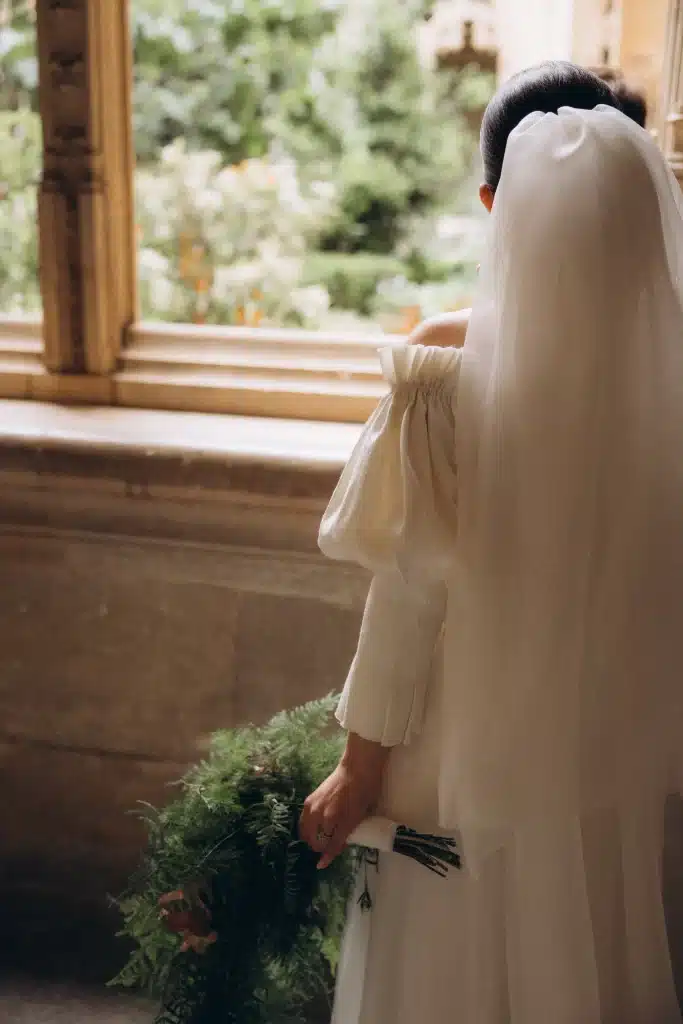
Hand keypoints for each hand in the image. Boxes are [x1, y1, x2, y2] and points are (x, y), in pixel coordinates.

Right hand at [300, 739, 386, 869]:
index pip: (329, 846)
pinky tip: (316, 826)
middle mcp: (319, 814)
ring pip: (306, 831)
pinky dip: (308, 827)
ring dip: (312, 838)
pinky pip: (304, 819)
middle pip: (314, 841)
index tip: (326, 861)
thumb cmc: (364, 791)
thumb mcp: (358, 817)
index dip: (329, 856)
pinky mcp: (310, 799)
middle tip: (330, 845)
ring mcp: (313, 806)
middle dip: (320, 847)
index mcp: (334, 820)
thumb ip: (345, 835)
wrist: (358, 767)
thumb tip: (334, 851)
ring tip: (321, 837)